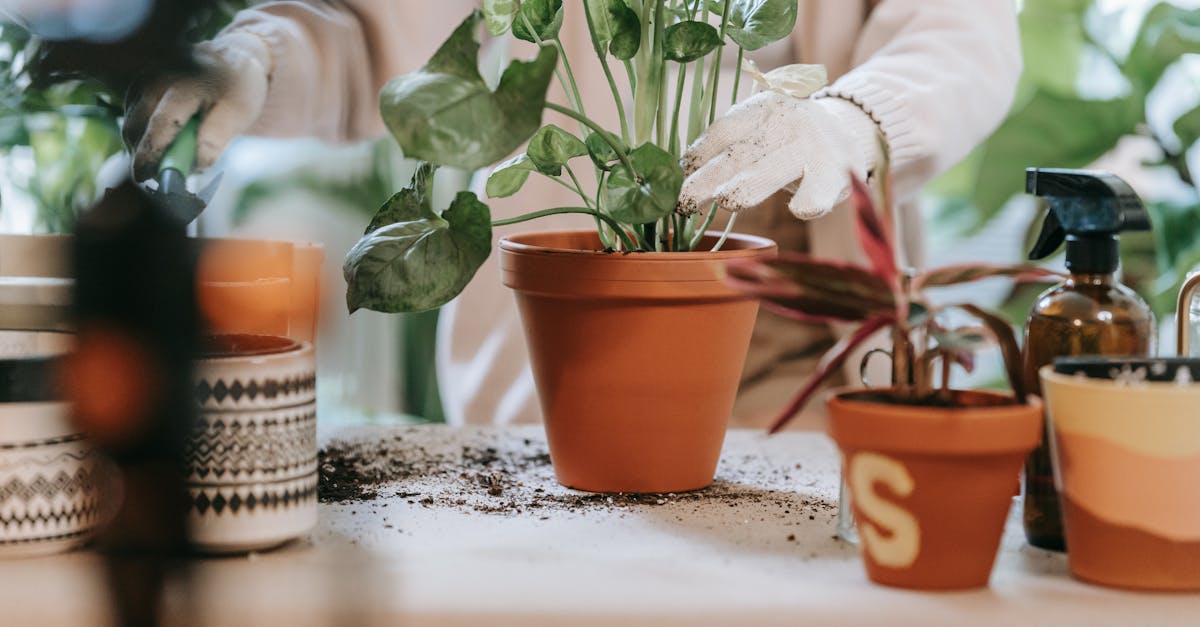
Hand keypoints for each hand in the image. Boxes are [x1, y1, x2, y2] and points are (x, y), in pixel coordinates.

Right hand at [123, 31, 271, 180]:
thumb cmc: (237, 89)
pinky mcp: (138, 82)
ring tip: (158, 165)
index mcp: (184, 85)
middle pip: (137, 125)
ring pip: (130, 121)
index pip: (160, 125)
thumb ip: (217, 138)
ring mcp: (144, 77)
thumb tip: (196, 166)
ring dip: (138, 146)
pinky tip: (156, 147)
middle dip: (140, 156)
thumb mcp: (239, 114)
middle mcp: (157, 77)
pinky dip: (140, 134)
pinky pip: (131, 114)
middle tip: (152, 181)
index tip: (146, 179)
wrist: (232, 58)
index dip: (151, 155)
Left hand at [680, 91, 881, 219]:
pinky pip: (819, 191)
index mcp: (760, 109)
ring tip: (726, 201)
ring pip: (775, 170)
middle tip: (683, 203)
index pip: (721, 133)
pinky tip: (798, 209)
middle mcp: (786, 122)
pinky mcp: (836, 173)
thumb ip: (728, 147)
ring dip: (748, 187)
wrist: (847, 131)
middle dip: (707, 181)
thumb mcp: (758, 131)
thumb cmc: (787, 140)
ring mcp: (812, 147)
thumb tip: (678, 176)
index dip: (695, 159)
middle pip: (739, 155)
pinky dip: (809, 201)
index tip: (673, 183)